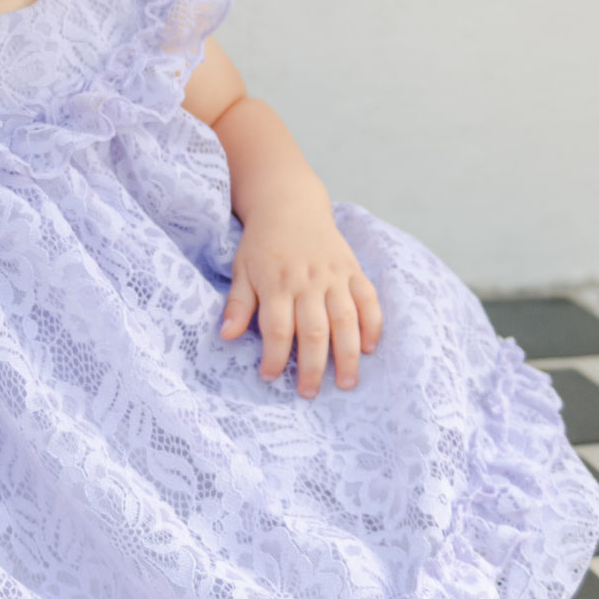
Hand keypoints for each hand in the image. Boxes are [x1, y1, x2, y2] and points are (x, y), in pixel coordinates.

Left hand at [220, 211, 382, 396]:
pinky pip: (368, 299)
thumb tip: (226, 336)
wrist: (289, 205)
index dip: (274, 357)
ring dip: (347, 354)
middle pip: (313, 330)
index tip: (270, 377)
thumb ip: (238, 304)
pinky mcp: (353, 269)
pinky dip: (372, 324)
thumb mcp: (241, 270)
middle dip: (312, 366)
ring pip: (345, 319)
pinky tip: (370, 348)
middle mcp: (307, 280)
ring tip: (346, 382)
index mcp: (277, 283)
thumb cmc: (262, 243)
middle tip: (309, 393)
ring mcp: (334, 275)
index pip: (276, 328)